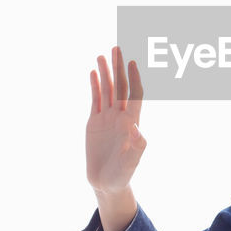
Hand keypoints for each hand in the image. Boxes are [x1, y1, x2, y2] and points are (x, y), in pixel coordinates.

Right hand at [85, 45, 145, 196]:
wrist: (106, 183)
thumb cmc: (122, 175)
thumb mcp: (131, 163)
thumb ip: (136, 147)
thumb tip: (137, 129)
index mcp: (131, 122)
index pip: (134, 94)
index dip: (134, 78)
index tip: (132, 62)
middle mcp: (120, 116)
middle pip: (120, 86)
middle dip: (119, 68)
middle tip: (117, 48)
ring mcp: (107, 118)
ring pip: (107, 90)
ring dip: (105, 73)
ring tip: (102, 55)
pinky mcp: (94, 122)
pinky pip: (95, 100)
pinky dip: (95, 86)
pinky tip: (93, 73)